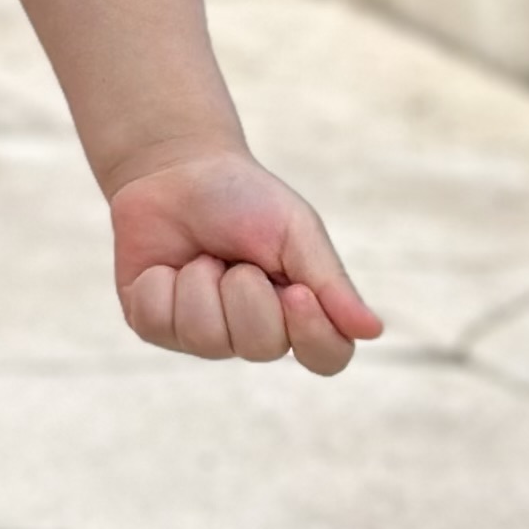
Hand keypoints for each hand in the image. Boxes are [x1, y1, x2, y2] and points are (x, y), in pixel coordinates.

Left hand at [108, 149, 381, 376]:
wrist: (177, 171)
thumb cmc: (245, 201)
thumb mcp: (296, 230)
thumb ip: (330, 282)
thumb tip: (372, 330)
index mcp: (299, 312)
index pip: (327, 357)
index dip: (314, 333)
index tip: (296, 291)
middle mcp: (252, 333)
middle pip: (261, 347)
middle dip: (246, 290)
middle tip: (237, 258)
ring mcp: (202, 336)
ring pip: (206, 338)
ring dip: (201, 282)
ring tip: (202, 257)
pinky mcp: (155, 326)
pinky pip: (157, 322)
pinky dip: (160, 283)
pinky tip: (165, 266)